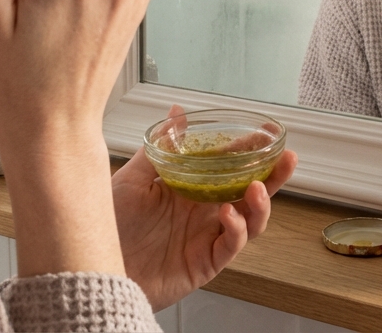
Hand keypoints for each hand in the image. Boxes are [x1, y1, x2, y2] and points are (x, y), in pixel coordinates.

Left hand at [113, 106, 298, 309]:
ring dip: (260, 205)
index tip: (266, 133)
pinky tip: (228, 215)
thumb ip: (159, 148)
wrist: (94, 266)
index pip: (229, 167)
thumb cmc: (109, 226)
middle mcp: (204, 213)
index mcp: (191, 190)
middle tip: (287, 157)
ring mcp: (207, 238)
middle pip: (250, 193)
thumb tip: (176, 113)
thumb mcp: (130, 179)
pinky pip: (230, 246)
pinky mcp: (205, 263)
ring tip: (258, 188)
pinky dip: (236, 230)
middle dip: (274, 176)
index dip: (250, 151)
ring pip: (250, 221)